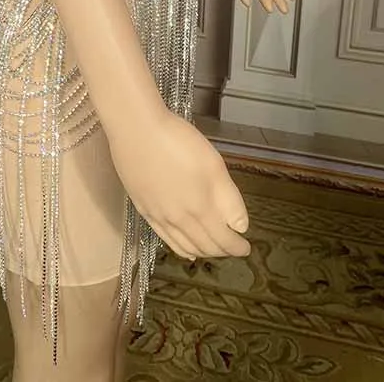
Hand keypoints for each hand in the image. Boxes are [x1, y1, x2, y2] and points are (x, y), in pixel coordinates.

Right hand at [108, 105, 250, 261]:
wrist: (137, 130)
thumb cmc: (179, 141)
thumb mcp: (214, 165)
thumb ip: (229, 200)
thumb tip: (240, 227)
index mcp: (200, 210)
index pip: (223, 240)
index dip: (237, 246)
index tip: (246, 247)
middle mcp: (179, 221)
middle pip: (205, 245)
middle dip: (222, 250)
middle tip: (233, 247)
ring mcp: (159, 217)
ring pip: (185, 246)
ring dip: (203, 252)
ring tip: (213, 250)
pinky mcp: (143, 209)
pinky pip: (165, 239)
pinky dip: (180, 249)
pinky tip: (185, 249)